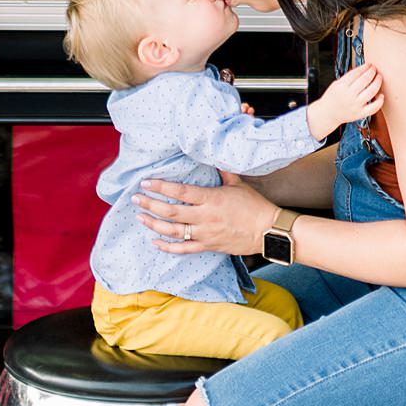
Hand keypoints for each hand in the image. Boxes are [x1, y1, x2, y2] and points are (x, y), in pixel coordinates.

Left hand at [136, 175, 275, 257]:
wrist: (268, 231)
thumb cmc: (255, 206)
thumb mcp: (238, 184)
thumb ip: (222, 172)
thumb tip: (211, 156)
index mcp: (211, 199)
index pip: (180, 191)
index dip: (161, 186)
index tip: (146, 182)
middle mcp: (205, 217)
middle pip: (171, 211)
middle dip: (150, 204)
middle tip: (136, 199)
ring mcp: (205, 234)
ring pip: (173, 231)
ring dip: (154, 224)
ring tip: (140, 217)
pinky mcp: (208, 246)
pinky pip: (183, 249)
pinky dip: (167, 246)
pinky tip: (155, 241)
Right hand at [307, 62, 381, 140]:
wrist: (328, 114)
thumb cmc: (333, 97)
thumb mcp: (336, 83)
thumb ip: (349, 77)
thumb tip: (364, 69)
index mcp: (341, 86)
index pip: (356, 73)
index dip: (365, 67)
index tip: (369, 65)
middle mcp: (349, 96)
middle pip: (365, 80)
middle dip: (372, 72)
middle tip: (375, 69)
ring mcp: (355, 105)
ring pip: (371, 91)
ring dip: (377, 82)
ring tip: (379, 77)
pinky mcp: (359, 114)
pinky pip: (374, 108)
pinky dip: (380, 101)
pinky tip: (381, 95)